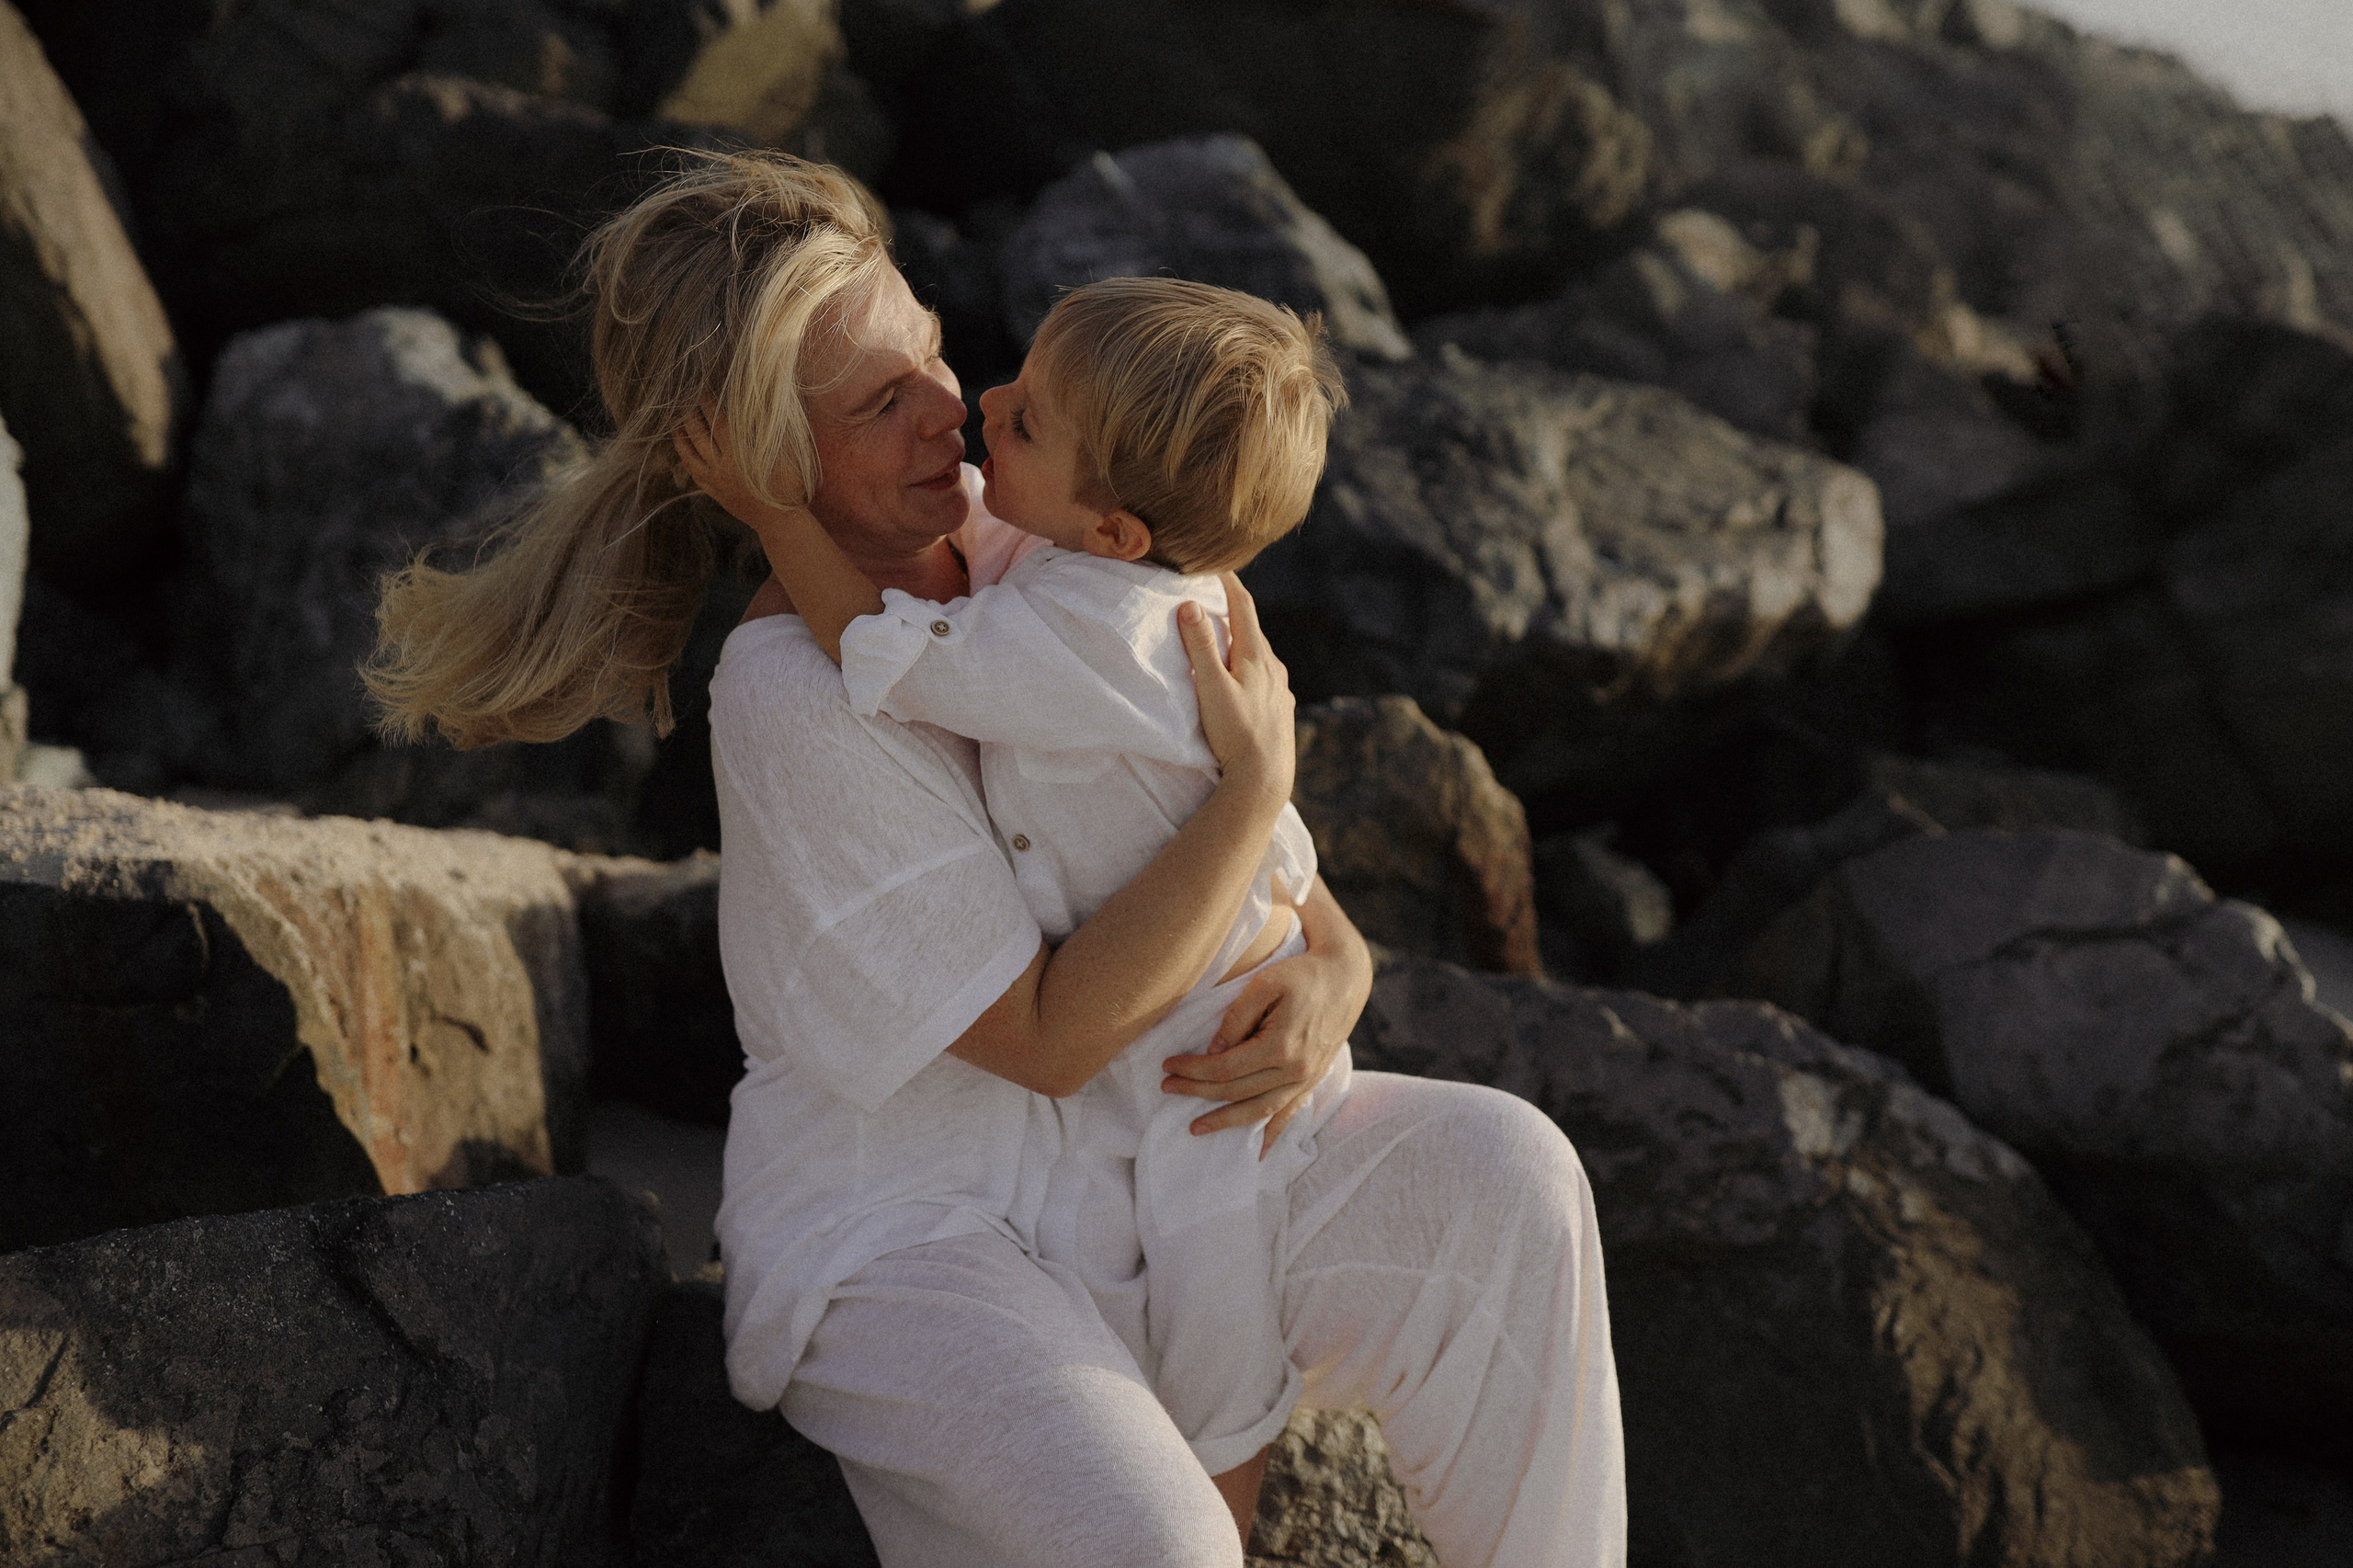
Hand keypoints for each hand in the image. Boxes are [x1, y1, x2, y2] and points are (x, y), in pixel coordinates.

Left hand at [674, 412, 800, 532]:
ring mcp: (717, 483)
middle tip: (686, 401)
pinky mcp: (717, 495)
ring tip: (675, 424)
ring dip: (681, 439)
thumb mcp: (787, 456)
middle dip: (691, 416)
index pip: (718, 423)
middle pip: (699, 437)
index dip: (709, 405)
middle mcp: (722, 468)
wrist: (782, 523)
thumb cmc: (789, 488)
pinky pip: (695, 476)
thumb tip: (764, 407)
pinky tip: (684, 455)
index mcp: (738, 455)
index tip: (703, 392)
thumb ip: (773, 431)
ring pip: (690, 457)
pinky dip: (687, 463)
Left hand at [1161, 883, 1370, 1147]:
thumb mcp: (1265, 984)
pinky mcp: (1312, 1081)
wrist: (1345, 979)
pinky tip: (1257, 1151)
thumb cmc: (1301, 976)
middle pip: (1237, 1092)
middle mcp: (1295, 1072)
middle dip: (1198, 1093)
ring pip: (1259, 1111)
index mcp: (1281, 1047)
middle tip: (1167, 1089)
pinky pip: (1288, 1114)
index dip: (1193, 1069)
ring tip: (1196, 1129)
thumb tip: (1214, 1049)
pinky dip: (1272, 1135)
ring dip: (1225, 1122)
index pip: (1225, 1068)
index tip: (1168, 1065)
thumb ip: (1237, 1017)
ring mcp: (1305, 1081)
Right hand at [1176, 573, 1293, 807]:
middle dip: (1234, 610)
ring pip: (1260, 655)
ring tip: (1226, 636)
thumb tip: (1190, 605)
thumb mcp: (1211, 688)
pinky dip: (1251, 667)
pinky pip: (1266, 678)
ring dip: (1242, 641)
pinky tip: (1245, 679)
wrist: (1266, 778)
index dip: (1228, 582)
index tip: (1215, 564)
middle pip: (1252, 629)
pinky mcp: (1282, 710)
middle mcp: (1274, 668)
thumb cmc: (1235, 733)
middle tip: (1215, 594)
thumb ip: (1200, 647)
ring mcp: (1281, 690)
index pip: (1243, 606)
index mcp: (1256, 656)